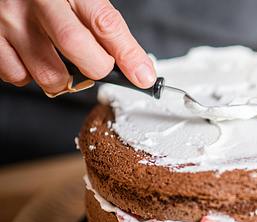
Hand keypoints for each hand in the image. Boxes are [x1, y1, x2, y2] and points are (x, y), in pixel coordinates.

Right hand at [0, 0, 155, 94]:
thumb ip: (104, 25)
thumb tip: (137, 66)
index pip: (105, 23)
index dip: (128, 54)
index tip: (143, 76)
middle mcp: (36, 3)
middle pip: (76, 48)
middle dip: (96, 68)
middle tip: (99, 66)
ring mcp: (9, 21)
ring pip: (49, 74)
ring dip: (64, 79)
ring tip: (62, 60)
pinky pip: (18, 76)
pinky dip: (31, 76)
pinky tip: (34, 57)